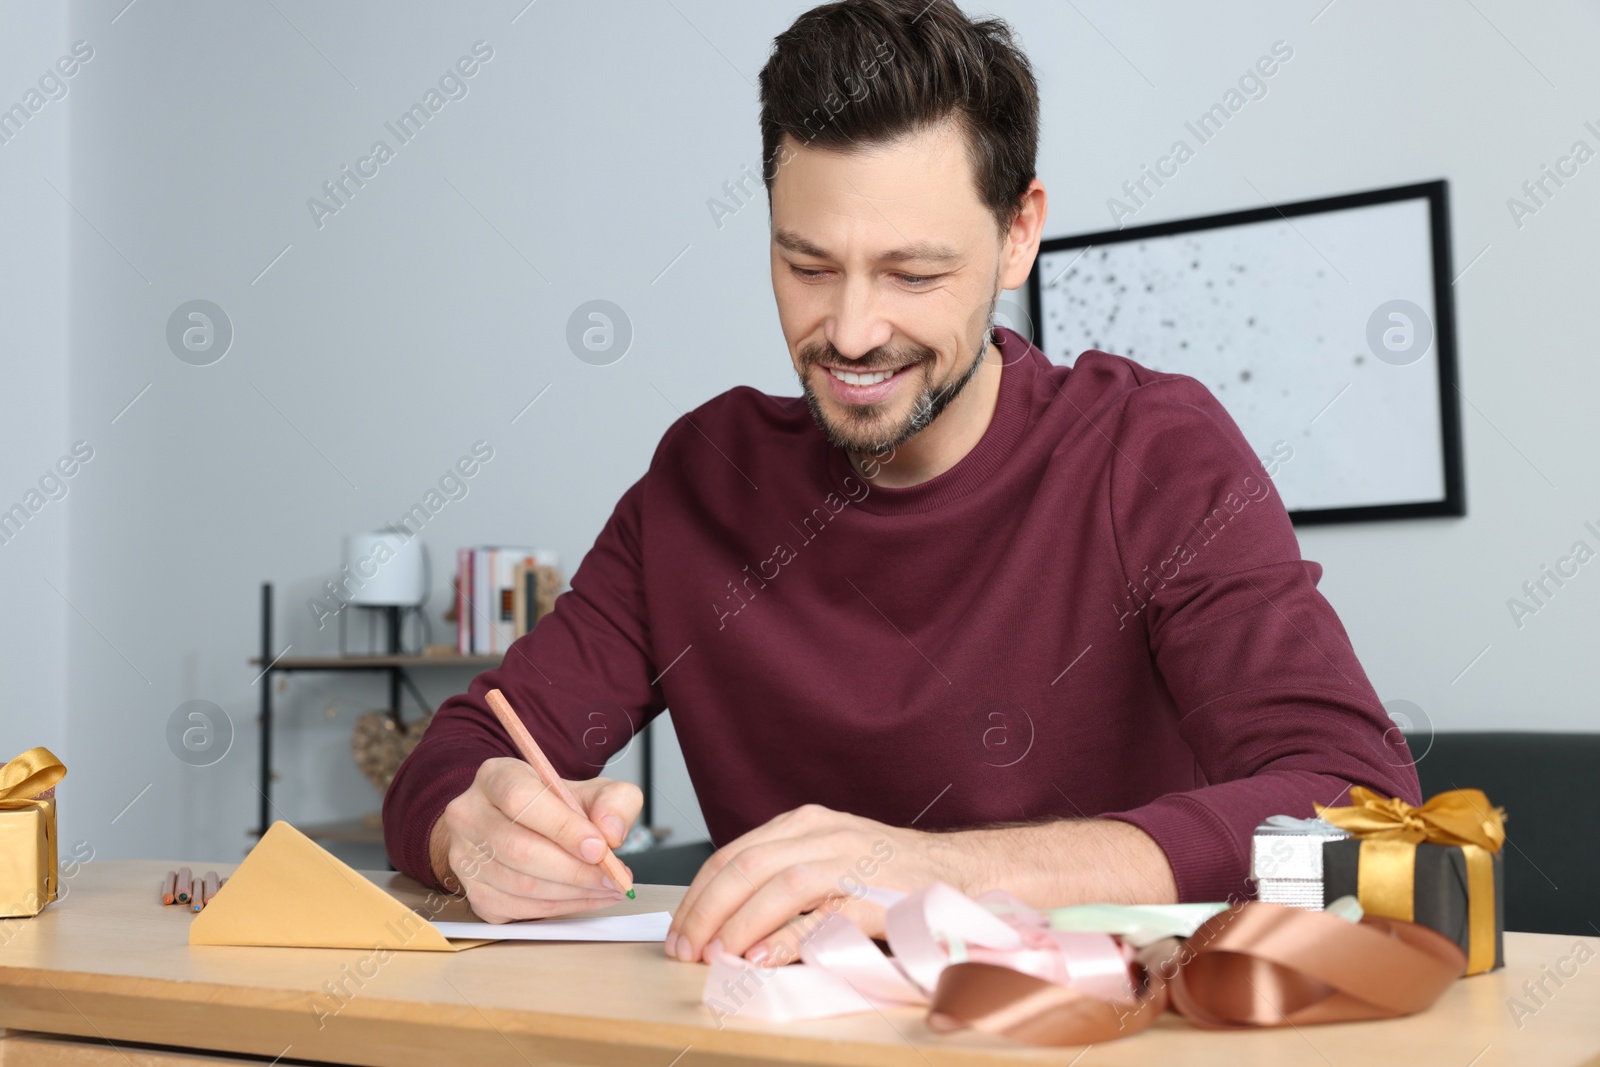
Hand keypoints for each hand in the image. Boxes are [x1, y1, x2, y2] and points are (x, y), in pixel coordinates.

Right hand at [430, 757, 641, 922]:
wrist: (527, 827)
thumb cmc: (558, 808)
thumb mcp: (593, 790)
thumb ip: (614, 801)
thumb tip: (611, 832)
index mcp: (495, 777)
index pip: (521, 799)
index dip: (562, 827)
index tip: (600, 848)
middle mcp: (469, 815)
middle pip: (519, 849)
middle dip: (574, 870)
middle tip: (612, 878)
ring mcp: (464, 857)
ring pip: (519, 885)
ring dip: (571, 893)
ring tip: (606, 888)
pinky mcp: (473, 892)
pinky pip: (517, 909)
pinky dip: (558, 908)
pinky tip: (584, 898)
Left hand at [665, 804, 963, 965]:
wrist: (963, 874)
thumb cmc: (892, 875)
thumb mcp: (830, 861)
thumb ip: (783, 881)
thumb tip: (726, 922)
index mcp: (806, 824)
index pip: (733, 854)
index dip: (698, 894)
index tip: (680, 930)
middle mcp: (824, 834)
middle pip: (745, 866)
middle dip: (706, 912)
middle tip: (684, 950)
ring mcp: (851, 861)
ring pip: (777, 885)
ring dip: (737, 924)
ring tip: (714, 957)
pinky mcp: (875, 894)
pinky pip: (822, 916)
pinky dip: (785, 938)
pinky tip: (760, 958)